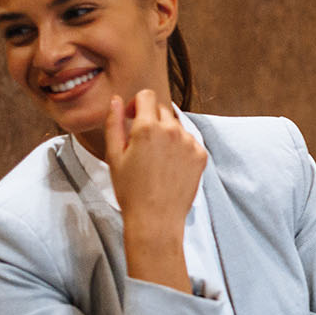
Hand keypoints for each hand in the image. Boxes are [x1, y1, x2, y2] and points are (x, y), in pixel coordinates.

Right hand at [108, 89, 206, 292]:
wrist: (156, 218)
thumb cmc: (130, 190)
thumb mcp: (114, 156)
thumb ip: (114, 123)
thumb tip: (115, 100)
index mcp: (148, 128)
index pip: (146, 96)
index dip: (135, 103)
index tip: (130, 116)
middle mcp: (173, 130)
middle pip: (162, 109)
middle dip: (149, 119)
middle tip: (140, 143)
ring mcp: (190, 142)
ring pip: (176, 126)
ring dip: (165, 133)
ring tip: (154, 159)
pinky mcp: (201, 154)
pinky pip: (189, 141)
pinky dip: (179, 147)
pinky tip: (168, 166)